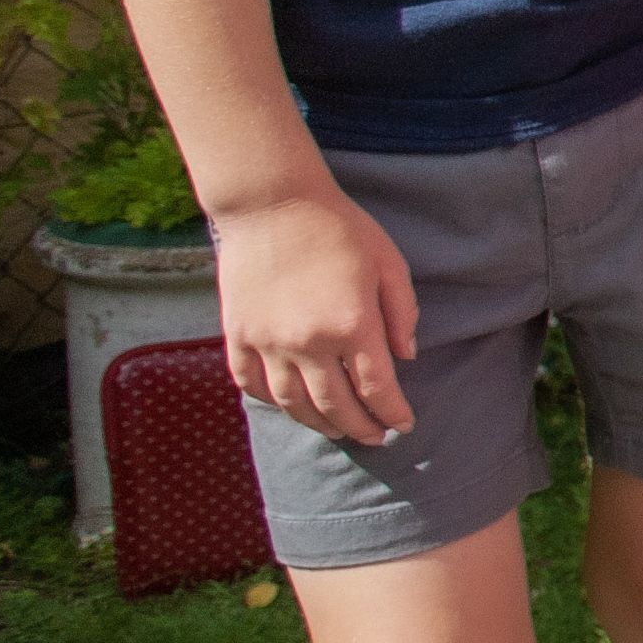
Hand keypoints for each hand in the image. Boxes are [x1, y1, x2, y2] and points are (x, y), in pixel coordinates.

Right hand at [216, 184, 419, 448]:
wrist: (271, 203)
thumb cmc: (338, 228)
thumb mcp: (388, 263)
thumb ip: (402, 313)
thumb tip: (406, 358)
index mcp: (351, 325)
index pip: (377, 388)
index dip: (392, 414)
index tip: (404, 426)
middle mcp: (307, 342)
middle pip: (336, 406)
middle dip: (360, 428)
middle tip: (375, 438)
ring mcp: (266, 342)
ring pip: (292, 404)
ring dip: (318, 424)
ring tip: (338, 430)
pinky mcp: (237, 335)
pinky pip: (251, 384)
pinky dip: (272, 402)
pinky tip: (290, 406)